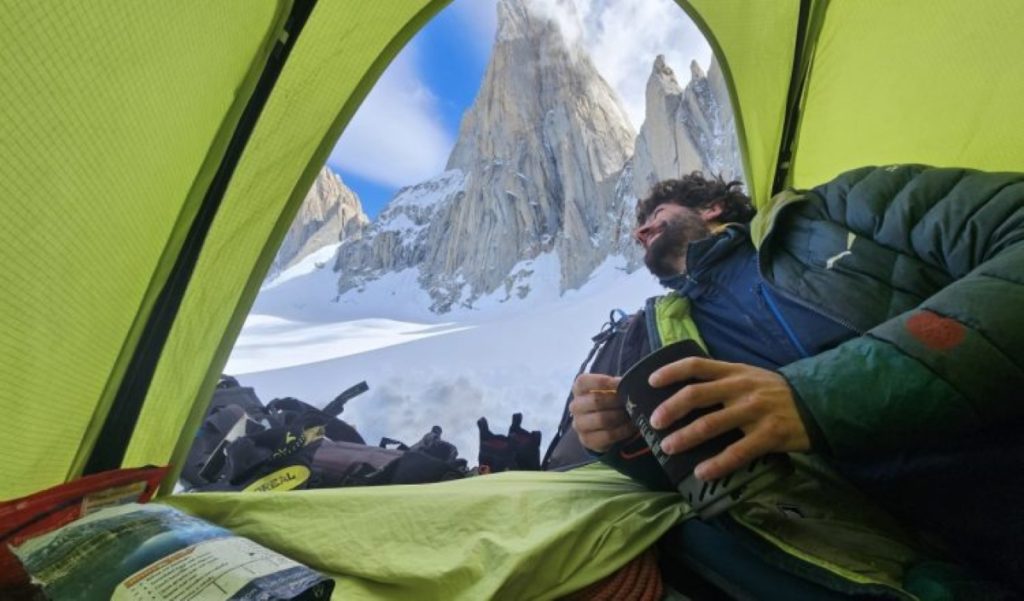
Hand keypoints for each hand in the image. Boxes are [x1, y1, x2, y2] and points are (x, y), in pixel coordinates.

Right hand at [569, 373, 635, 452]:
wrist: (599, 426)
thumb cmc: (607, 401)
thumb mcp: (608, 389)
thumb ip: (616, 385)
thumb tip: (630, 383)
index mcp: (578, 389)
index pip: (584, 382)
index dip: (604, 382)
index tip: (621, 383)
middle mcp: (575, 406)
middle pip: (596, 401)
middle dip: (617, 400)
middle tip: (631, 401)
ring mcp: (579, 424)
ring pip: (602, 419)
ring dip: (621, 416)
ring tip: (632, 413)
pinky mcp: (587, 440)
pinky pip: (608, 435)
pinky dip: (623, 430)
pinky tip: (631, 426)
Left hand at [648, 357, 809, 480]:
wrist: (818, 403)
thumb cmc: (775, 392)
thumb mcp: (749, 376)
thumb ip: (722, 380)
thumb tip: (684, 394)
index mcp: (734, 371)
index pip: (696, 365)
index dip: (671, 371)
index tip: (650, 382)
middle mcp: (741, 388)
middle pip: (696, 394)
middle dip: (671, 409)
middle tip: (655, 423)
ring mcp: (755, 411)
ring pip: (711, 424)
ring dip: (686, 437)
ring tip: (668, 448)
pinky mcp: (769, 435)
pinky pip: (737, 452)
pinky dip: (717, 464)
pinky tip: (702, 473)